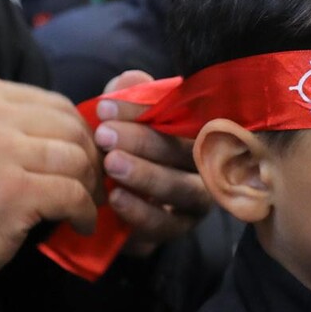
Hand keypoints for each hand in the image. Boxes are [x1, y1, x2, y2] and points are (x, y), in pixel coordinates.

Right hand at [0, 77, 102, 311]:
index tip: (85, 159)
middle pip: (72, 129)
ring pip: (77, 160)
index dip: (80, 134)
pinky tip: (80, 224)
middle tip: (95, 186)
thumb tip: (75, 127)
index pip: (56, 104)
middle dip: (93, 160)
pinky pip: (73, 194)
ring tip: (88, 206)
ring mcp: (2, 151)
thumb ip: (11, 123)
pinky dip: (85, 213)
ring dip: (91, 188)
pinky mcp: (15, 190)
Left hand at [94, 70, 211, 252]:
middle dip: (144, 142)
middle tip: (105, 136)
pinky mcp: (176, 230)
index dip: (145, 110)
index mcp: (197, 130)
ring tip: (111, 165)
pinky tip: (117, 199)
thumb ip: (127, 96)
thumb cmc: (123, 142)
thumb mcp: (122, 114)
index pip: (182, 115)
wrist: (106, 190)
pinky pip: (167, 226)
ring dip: (146, 177)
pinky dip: (142, 213)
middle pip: (186, 153)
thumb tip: (131, 81)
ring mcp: (194, 201)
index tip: (105, 108)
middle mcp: (205, 165)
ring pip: (183, 191)